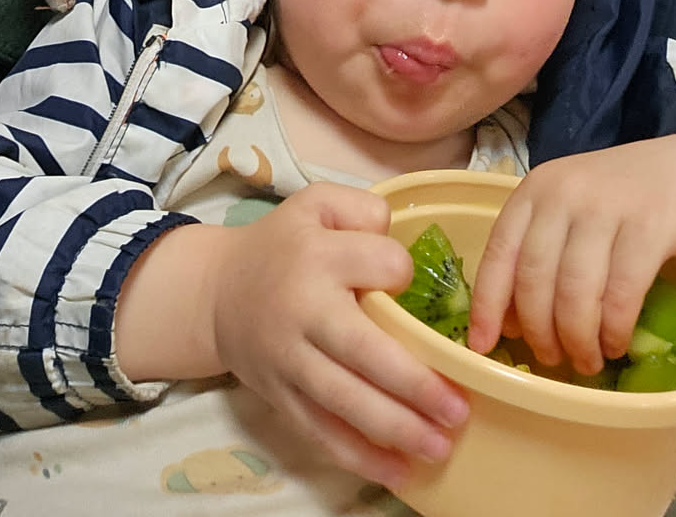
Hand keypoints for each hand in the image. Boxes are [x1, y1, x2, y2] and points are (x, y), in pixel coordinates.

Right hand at [115, 186, 468, 487]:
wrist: (217, 290)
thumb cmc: (282, 246)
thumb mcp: (315, 204)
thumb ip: (361, 207)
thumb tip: (396, 235)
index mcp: (317, 256)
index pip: (381, 266)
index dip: (401, 272)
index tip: (405, 279)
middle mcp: (304, 310)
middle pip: (363, 352)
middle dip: (414, 384)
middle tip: (457, 409)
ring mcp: (290, 361)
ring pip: (344, 401)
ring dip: (396, 429)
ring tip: (440, 446)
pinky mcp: (281, 397)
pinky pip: (321, 433)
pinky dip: (360, 457)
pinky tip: (399, 472)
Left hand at [468, 135, 675, 378]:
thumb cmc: (616, 200)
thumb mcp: (567, 212)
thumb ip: (537, 253)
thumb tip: (507, 321)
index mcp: (535, 190)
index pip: (500, 252)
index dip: (488, 304)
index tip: (483, 345)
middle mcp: (564, 193)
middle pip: (535, 278)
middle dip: (539, 331)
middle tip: (552, 360)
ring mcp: (606, 206)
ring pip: (576, 291)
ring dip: (577, 338)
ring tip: (587, 360)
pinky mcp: (650, 225)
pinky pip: (622, 292)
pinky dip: (614, 328)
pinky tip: (616, 343)